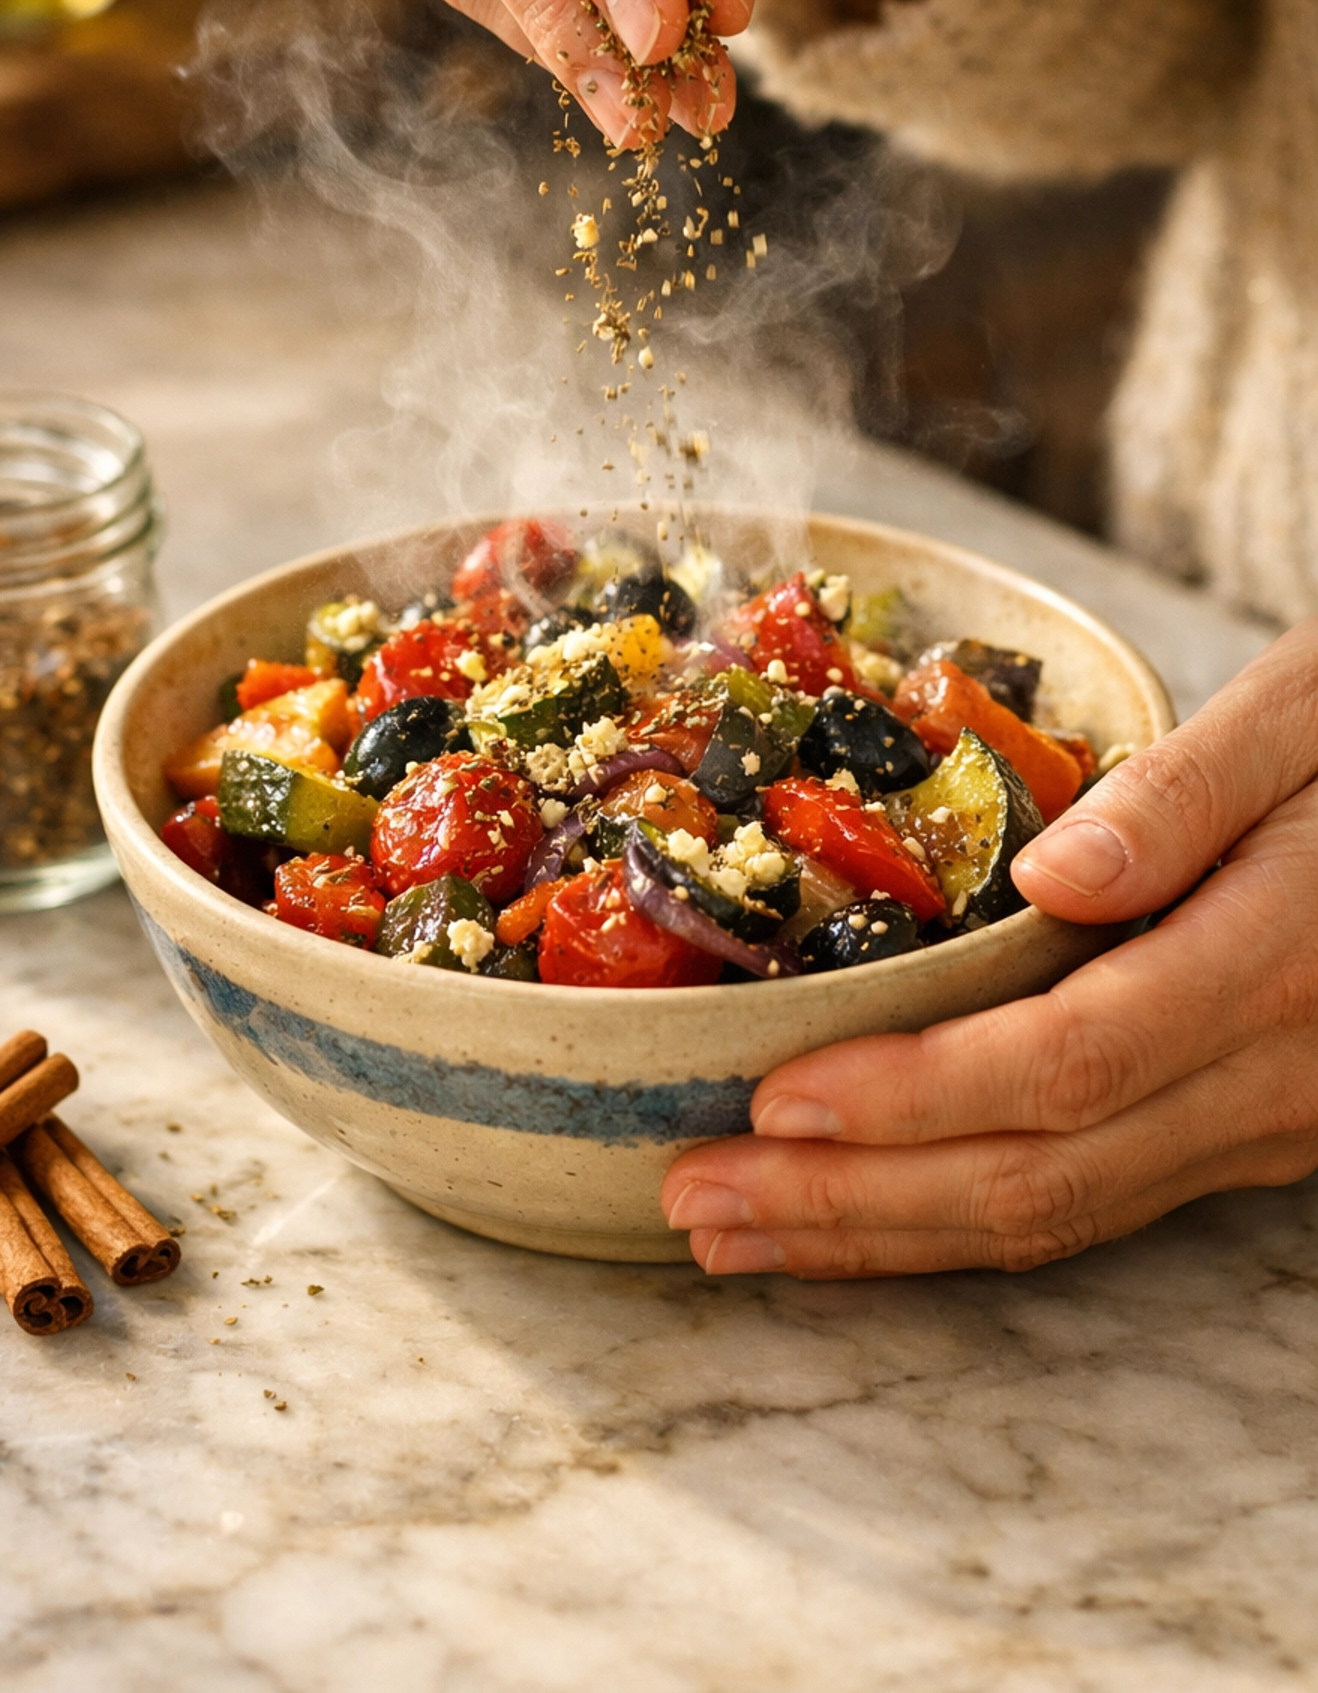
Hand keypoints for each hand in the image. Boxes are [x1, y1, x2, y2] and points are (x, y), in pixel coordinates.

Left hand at [662, 621, 1317, 1275]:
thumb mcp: (1307, 715)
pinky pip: (1094, 1201)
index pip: (1068, 1063)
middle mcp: (1275, 1075)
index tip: (774, 1095)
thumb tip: (1055, 869)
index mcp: (1275, 960)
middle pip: (1043, 1173)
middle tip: (695, 1194)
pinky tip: (864, 1218)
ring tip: (737, 1229)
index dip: (914, 1095)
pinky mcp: (1250, 1133)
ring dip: (887, 1236)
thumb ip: (1186, 792)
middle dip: (855, 1200)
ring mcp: (1267, 1124)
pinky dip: (960, 1220)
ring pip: (1064, 1214)